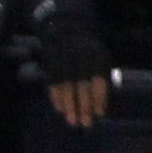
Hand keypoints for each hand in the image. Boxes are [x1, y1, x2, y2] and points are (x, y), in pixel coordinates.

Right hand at [31, 4, 110, 128]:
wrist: (66, 29)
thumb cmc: (87, 53)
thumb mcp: (99, 61)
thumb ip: (100, 80)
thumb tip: (100, 107)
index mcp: (99, 56)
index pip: (100, 80)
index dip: (99, 98)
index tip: (99, 114)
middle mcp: (82, 55)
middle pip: (82, 85)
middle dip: (83, 106)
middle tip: (85, 123)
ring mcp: (64, 55)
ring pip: (66, 84)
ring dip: (69, 104)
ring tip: (71, 120)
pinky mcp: (50, 58)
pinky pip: (52, 80)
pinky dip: (55, 96)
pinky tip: (59, 108)